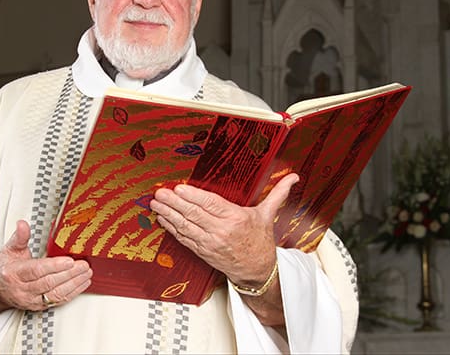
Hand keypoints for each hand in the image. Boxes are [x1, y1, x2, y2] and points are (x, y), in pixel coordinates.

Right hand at [0, 220, 92, 315]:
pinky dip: (72, 293)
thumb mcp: (9, 250)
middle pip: (49, 283)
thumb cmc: (5, 268)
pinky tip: (82, 283)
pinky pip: (58, 301)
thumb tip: (23, 223)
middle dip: (69, 274)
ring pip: (55, 294)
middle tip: (83, 265)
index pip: (36, 271)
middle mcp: (22, 290)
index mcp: (14, 274)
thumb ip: (19, 237)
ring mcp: (31, 300)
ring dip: (74, 284)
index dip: (54, 266)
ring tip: (86, 273)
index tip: (69, 260)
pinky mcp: (39, 307)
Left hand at [150, 173, 299, 285]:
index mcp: (236, 218)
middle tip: (159, 193)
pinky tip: (162, 219)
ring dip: (168, 215)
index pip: (211, 204)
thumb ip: (277, 193)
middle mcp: (221, 231)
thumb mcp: (268, 215)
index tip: (179, 187)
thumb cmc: (261, 242)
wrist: (259, 272)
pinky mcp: (203, 252)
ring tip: (155, 203)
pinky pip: (184, 239)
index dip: (193, 196)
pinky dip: (171, 229)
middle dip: (174, 203)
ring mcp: (210, 243)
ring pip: (185, 227)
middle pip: (194, 214)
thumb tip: (293, 177)